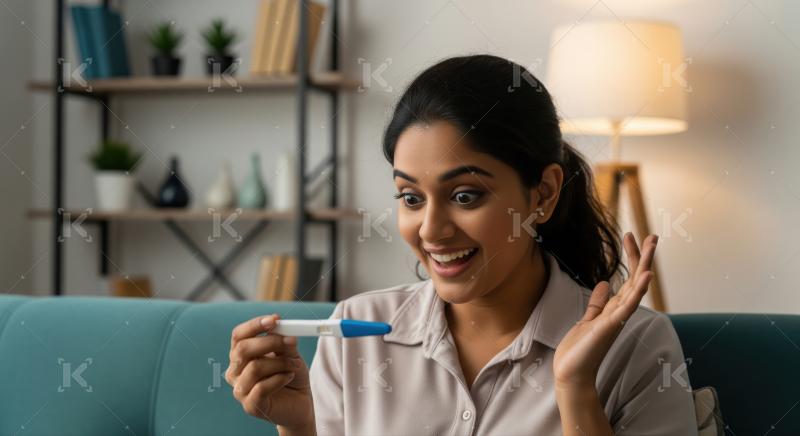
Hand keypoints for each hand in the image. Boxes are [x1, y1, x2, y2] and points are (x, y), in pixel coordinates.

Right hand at [226, 313, 314, 431]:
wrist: (300, 403)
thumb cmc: (291, 375)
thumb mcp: (290, 354)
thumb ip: (283, 342)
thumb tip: (281, 328)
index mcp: (240, 355)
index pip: (238, 335)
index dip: (255, 325)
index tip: (275, 319)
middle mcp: (235, 371)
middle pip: (242, 349)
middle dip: (270, 342)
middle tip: (292, 341)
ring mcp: (240, 390)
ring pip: (255, 368)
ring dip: (281, 363)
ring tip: (295, 365)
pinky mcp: (250, 405)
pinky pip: (262, 387)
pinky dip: (280, 379)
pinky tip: (289, 377)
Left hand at [553, 232, 658, 391]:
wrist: (571, 372)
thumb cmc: (580, 349)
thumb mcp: (589, 319)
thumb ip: (598, 303)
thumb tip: (605, 283)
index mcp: (615, 309)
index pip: (628, 278)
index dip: (631, 258)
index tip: (631, 236)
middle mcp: (620, 312)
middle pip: (636, 279)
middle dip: (643, 257)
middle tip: (652, 234)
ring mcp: (617, 319)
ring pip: (635, 288)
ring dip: (644, 267)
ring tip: (651, 246)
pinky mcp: (610, 326)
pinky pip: (627, 306)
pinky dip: (637, 291)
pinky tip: (646, 276)